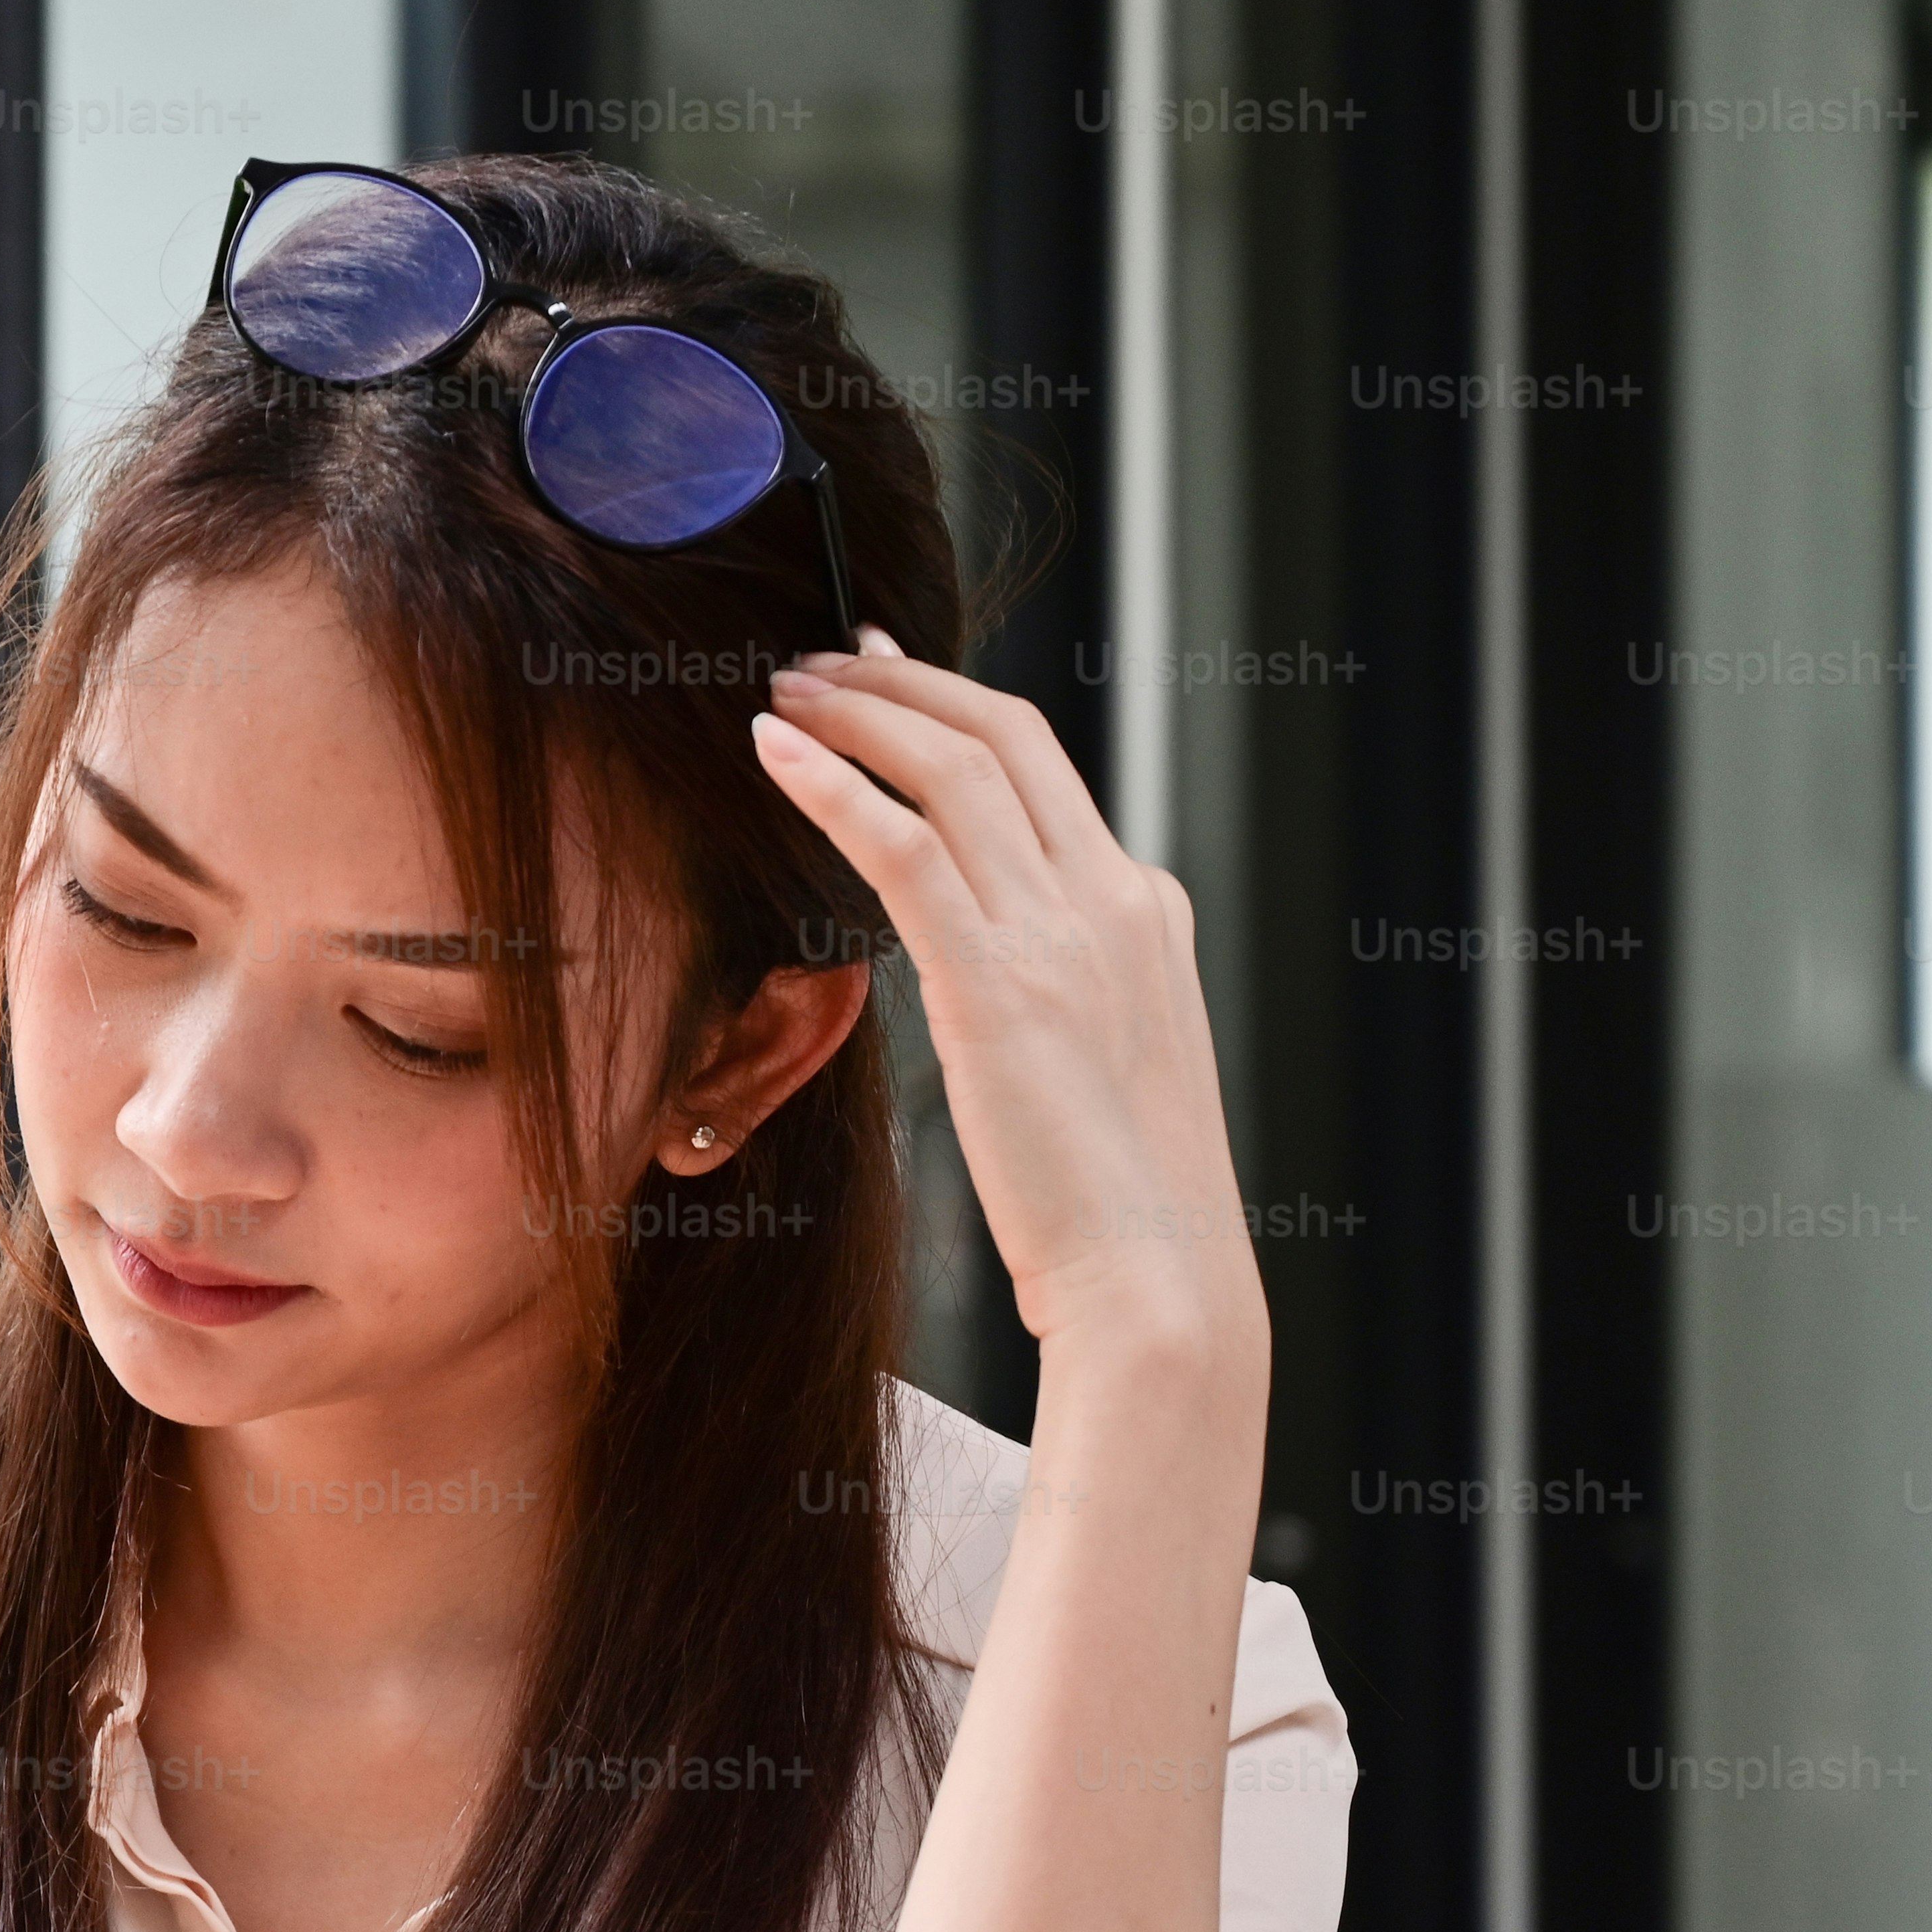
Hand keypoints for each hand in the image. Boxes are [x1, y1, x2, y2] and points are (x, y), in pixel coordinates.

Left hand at [751, 636, 1267, 1376]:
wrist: (1158, 1275)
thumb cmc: (1116, 1199)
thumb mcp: (1102, 1059)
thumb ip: (1058, 985)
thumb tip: (990, 961)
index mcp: (1144, 910)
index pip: (1045, 767)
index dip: (957, 704)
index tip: (889, 673)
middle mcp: (1113, 899)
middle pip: (1002, 735)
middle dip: (903, 682)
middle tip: (819, 656)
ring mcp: (1064, 934)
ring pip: (951, 769)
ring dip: (857, 713)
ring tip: (782, 689)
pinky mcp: (999, 983)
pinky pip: (904, 848)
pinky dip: (834, 783)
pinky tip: (773, 753)